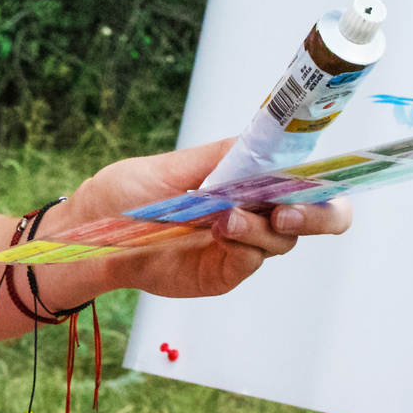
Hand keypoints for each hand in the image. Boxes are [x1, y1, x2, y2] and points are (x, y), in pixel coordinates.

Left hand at [46, 139, 351, 300]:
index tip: (317, 175)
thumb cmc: (123, 196)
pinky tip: (218, 232)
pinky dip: (243, 245)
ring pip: (281, 239)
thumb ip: (216, 157)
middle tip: (285, 212)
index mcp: (246, 180)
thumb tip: (262, 139)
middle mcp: (252, 212)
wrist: (89, 236)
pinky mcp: (223, 273)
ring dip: (261, 226)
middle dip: (316, 214)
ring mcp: (240, 245)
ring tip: (225, 218)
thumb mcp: (167, 167)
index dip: (323, 179)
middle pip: (314, 215)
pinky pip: (251, 260)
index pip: (303, 179)